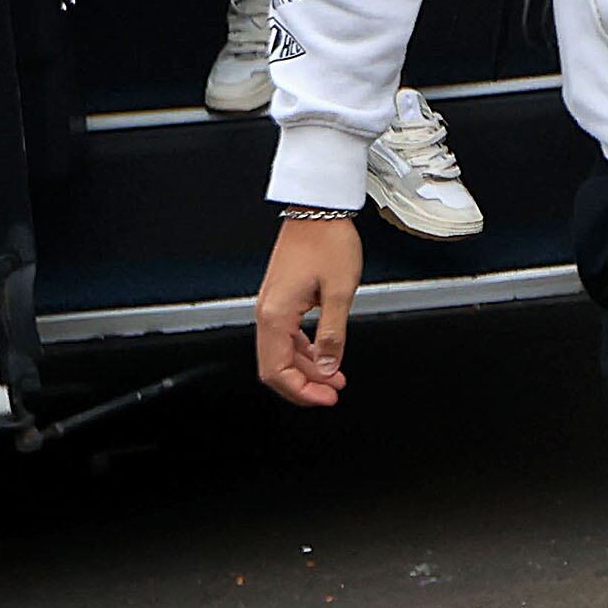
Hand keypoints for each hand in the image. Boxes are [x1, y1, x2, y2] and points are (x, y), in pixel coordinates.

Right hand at [255, 218, 362, 407]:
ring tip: (335, 376)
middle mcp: (267, 312)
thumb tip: (330, 367)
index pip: (278, 370)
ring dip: (307, 368)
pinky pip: (287, 336)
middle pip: (275, 366)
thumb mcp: (339, 292)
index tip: (326, 397)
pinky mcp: (280, 299)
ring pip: (281, 352)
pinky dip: (304, 350)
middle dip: (304, 384)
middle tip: (333, 391)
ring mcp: (272, 306)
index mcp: (276, 314)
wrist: (318, 210)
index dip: (302, 391)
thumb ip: (333, 334)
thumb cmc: (327, 241)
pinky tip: (324, 354)